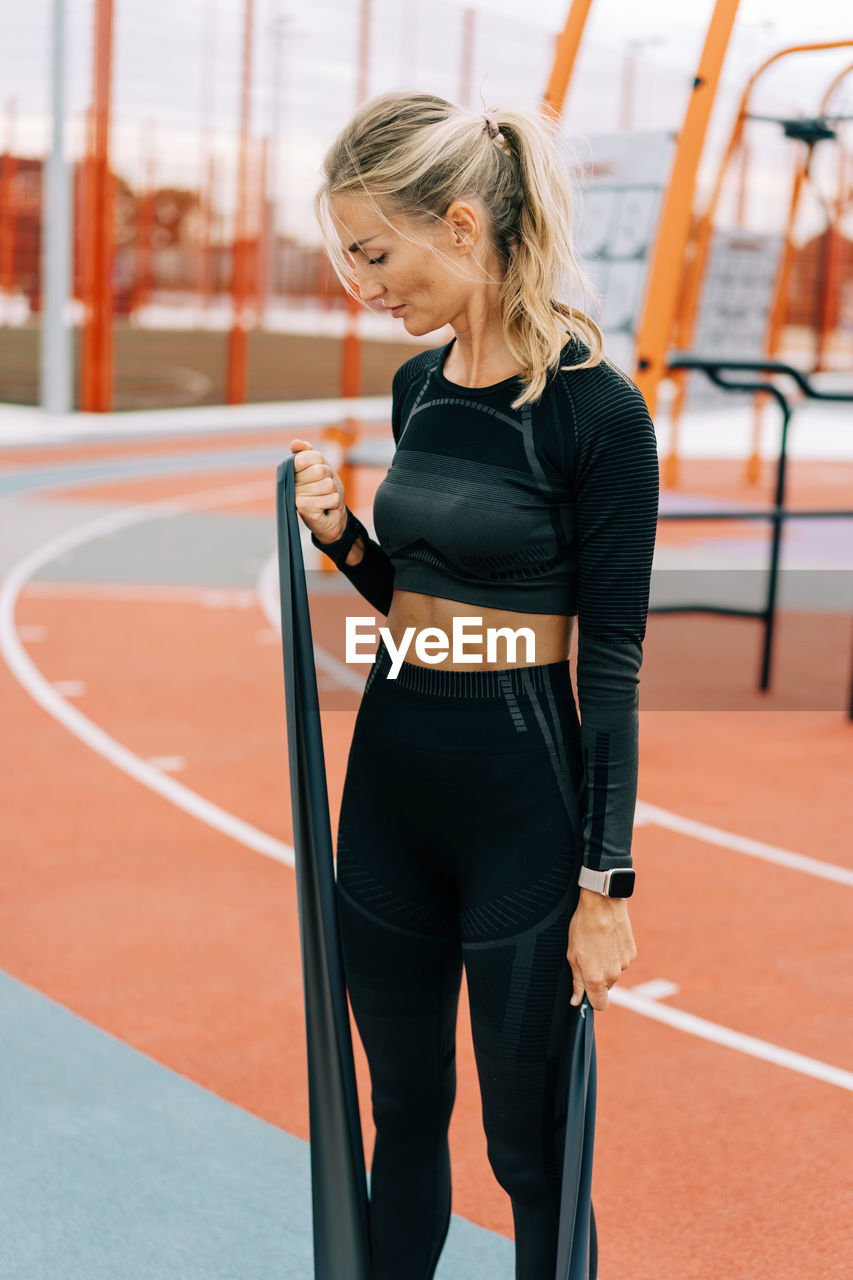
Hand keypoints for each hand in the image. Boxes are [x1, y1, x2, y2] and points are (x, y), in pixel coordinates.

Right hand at [289, 439, 346, 543]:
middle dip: (329, 478)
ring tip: (325, 496)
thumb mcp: (320, 466)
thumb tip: (294, 442)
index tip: (321, 472)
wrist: (331, 517)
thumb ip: (308, 453)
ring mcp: (296, 496)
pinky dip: (334, 502)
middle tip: (324, 487)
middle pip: (319, 471)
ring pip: (327, 485)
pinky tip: (326, 506)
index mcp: (292, 471)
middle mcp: (291, 483)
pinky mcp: (304, 508)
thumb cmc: (325, 490)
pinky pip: (331, 498)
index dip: (320, 462)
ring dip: (332, 491)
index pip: (307, 456)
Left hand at [567, 888, 636, 1011]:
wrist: (603, 905)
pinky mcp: (631, 953)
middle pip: (606, 987)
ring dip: (607, 964)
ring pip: (614, 973)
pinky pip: (622, 961)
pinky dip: (615, 954)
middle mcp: (612, 975)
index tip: (587, 991)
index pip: (600, 1005)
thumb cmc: (583, 927)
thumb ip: (576, 981)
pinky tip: (608, 940)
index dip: (593, 1000)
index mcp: (596, 979)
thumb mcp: (573, 955)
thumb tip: (576, 1000)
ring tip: (598, 945)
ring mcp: (624, 964)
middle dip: (597, 978)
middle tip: (588, 958)